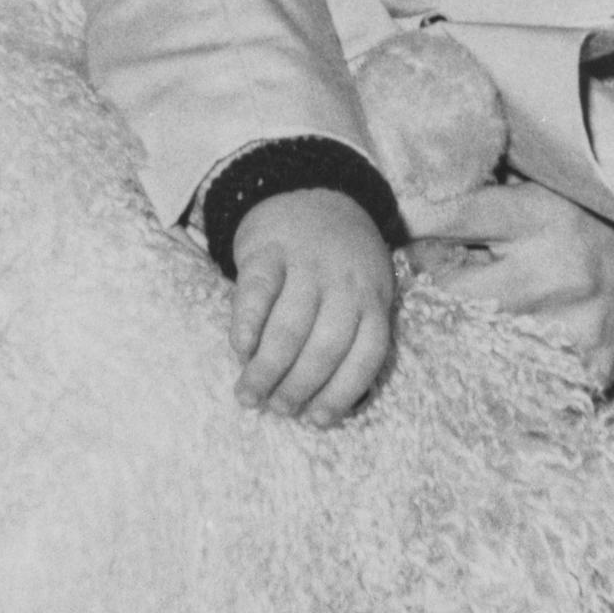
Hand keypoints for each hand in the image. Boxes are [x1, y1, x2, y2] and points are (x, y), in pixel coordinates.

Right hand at [228, 188, 396, 424]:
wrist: (311, 192)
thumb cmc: (339, 262)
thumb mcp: (364, 289)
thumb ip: (352, 334)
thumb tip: (322, 404)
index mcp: (373, 297)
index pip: (367, 354)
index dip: (343, 392)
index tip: (318, 420)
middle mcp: (344, 281)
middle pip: (325, 346)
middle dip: (299, 387)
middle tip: (279, 410)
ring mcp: (306, 263)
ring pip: (289, 326)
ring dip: (267, 369)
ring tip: (249, 395)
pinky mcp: (268, 249)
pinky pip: (257, 292)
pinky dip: (247, 326)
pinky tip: (240, 350)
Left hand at [409, 179, 613, 390]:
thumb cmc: (603, 223)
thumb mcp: (553, 191)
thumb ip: (494, 195)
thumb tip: (415, 189)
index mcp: (544, 216)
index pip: (457, 212)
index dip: (409, 217)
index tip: (382, 221)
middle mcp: (555, 271)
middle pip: (451, 290)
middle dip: (425, 287)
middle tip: (412, 284)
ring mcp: (570, 327)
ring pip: (476, 341)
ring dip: (454, 332)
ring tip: (447, 322)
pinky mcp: (586, 370)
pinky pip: (518, 379)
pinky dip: (497, 370)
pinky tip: (490, 359)